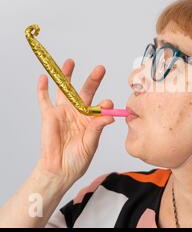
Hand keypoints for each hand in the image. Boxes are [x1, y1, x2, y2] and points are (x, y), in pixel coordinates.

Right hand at [35, 58, 114, 186]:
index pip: (100, 106)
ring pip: (65, 90)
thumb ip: (97, 127)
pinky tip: (43, 77)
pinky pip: (44, 100)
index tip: (108, 103)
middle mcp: (79, 112)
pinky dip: (42, 89)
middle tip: (100, 69)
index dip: (105, 103)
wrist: (60, 169)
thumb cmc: (78, 159)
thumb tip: (109, 115)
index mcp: (92, 118)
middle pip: (86, 91)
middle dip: (93, 79)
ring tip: (71, 62)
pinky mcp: (49, 116)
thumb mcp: (91, 143)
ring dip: (67, 75)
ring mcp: (64, 112)